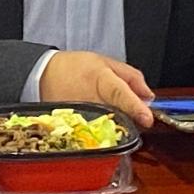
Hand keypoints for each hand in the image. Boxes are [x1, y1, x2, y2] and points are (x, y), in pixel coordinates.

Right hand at [39, 51, 154, 126]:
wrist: (44, 75)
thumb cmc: (77, 67)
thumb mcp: (106, 62)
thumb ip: (131, 77)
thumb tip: (149, 96)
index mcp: (100, 78)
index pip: (119, 93)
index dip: (134, 106)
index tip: (147, 117)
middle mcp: (90, 99)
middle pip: (117, 114)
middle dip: (131, 117)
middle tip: (137, 114)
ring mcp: (81, 115)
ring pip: (107, 126)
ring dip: (118, 123)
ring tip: (112, 113)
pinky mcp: (74, 127)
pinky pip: (94, 132)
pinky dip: (103, 129)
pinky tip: (101, 120)